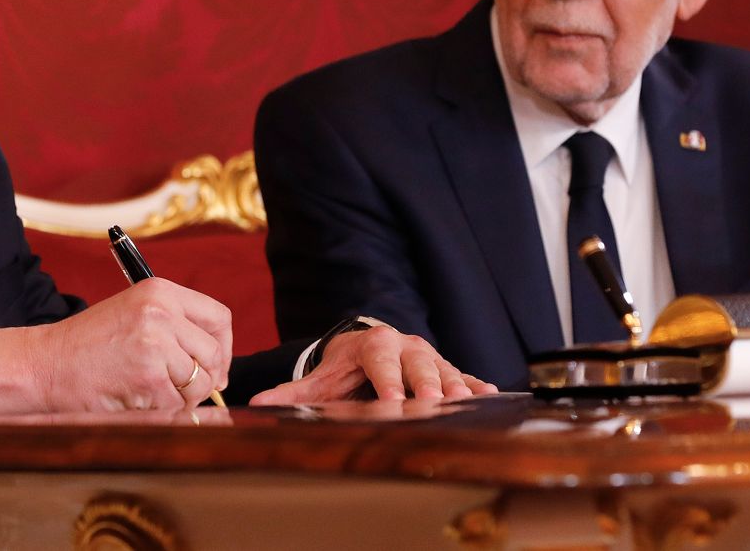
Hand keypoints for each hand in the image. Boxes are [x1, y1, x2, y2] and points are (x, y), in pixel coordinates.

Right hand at [0, 278, 232, 413]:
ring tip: (154, 393)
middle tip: (187, 390)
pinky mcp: (149, 376)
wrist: (45, 365)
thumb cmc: (88, 345)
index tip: (214, 365)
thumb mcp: (133, 314)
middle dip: (206, 378)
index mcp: (160, 291)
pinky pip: (178, 403)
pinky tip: (138, 400)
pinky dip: (164, 410)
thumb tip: (218, 361)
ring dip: (184, 397)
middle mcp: (162, 311)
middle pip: (213, 352)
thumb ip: (174, 325)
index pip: (219, 317)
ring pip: (200, 381)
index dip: (223, 346)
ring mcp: (156, 343)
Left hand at [246, 325, 496, 405]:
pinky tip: (491, 394)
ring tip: (464, 402)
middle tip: (432, 401)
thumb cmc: (344, 368)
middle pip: (418, 364)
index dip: (387, 381)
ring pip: (445, 369)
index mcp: (375, 344)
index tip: (391, 400)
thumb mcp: (321, 378)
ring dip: (455, 385)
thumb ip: (292, 392)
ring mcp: (429, 355)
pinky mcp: (446, 367)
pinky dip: (476, 385)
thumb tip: (257, 405)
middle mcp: (406, 345)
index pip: (381, 363)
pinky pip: (464, 374)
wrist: (367, 345)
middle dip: (426, 382)